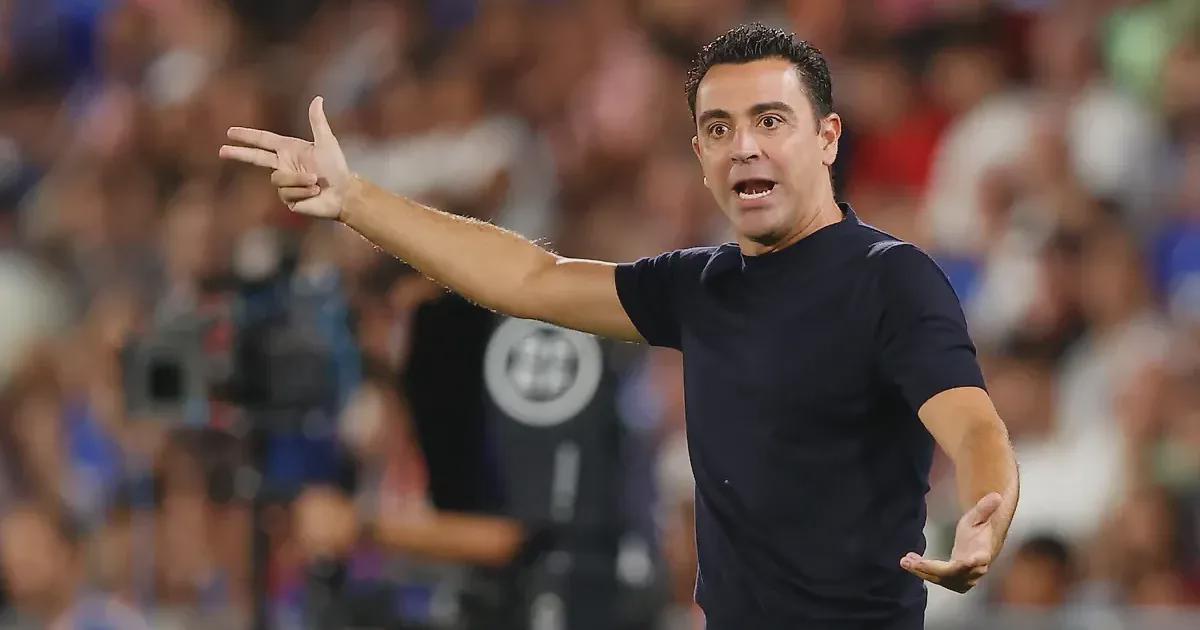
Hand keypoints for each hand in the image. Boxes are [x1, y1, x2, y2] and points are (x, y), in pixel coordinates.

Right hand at [219, 96, 350, 219]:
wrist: (343, 194)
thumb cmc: (337, 167)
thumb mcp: (327, 142)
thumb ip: (317, 122)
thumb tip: (318, 99)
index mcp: (289, 149)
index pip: (263, 141)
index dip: (247, 136)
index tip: (230, 132)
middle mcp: (283, 165)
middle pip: (255, 158)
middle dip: (238, 154)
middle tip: (221, 151)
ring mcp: (284, 183)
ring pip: (277, 178)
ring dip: (298, 179)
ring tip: (316, 181)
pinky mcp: (288, 198)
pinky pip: (286, 192)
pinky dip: (302, 191)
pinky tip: (314, 192)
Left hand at [901, 492, 1001, 592]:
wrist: (981, 543)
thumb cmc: (981, 527)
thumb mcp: (980, 515)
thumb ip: (985, 507)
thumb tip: (997, 496)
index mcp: (983, 554)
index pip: (977, 562)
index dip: (969, 565)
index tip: (962, 562)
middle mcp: (974, 570)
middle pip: (952, 574)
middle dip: (930, 569)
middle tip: (909, 561)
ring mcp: (965, 578)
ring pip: (942, 580)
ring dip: (922, 572)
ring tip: (905, 561)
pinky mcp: (955, 580)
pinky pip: (937, 579)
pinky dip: (922, 572)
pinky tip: (910, 562)